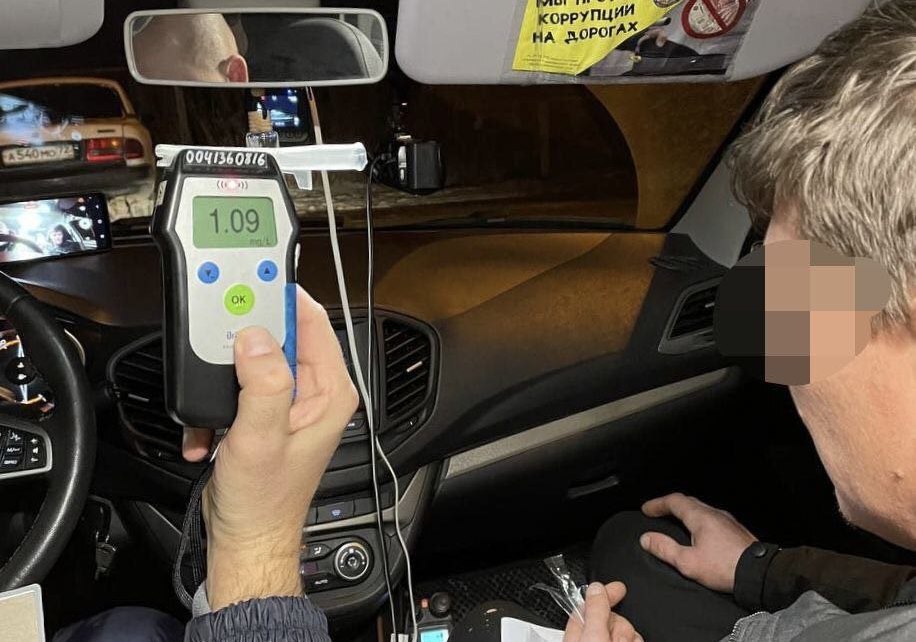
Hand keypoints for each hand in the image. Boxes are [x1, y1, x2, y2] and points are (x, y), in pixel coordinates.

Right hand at [187, 286, 357, 609]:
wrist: (246, 538)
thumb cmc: (264, 501)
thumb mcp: (260, 439)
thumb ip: (262, 384)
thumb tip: (257, 338)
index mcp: (329, 392)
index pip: (313, 322)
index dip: (284, 298)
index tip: (255, 281)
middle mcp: (314, 392)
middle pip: (281, 336)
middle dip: (246, 338)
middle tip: (220, 337)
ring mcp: (288, 402)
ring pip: (254, 359)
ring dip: (225, 374)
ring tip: (215, 401)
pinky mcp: (264, 413)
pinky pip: (238, 385)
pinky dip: (216, 402)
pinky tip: (209, 431)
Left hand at [563, 582, 641, 641]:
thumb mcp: (593, 635)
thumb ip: (595, 611)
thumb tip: (596, 587)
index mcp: (578, 632)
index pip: (591, 604)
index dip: (606, 594)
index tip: (619, 587)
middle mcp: (592, 639)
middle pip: (613, 618)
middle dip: (620, 625)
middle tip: (618, 639)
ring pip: (626, 631)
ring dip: (628, 637)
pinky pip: (634, 639)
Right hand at [639, 493, 756, 592]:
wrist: (760, 575)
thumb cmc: (724, 568)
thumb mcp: (688, 562)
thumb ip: (664, 549)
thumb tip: (646, 539)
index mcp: (700, 517)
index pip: (674, 501)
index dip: (657, 504)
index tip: (646, 510)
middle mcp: (715, 514)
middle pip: (688, 502)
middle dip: (670, 506)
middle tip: (658, 512)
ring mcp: (728, 521)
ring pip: (702, 509)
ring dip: (686, 512)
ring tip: (676, 521)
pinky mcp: (737, 531)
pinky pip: (713, 518)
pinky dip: (699, 520)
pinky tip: (700, 533)